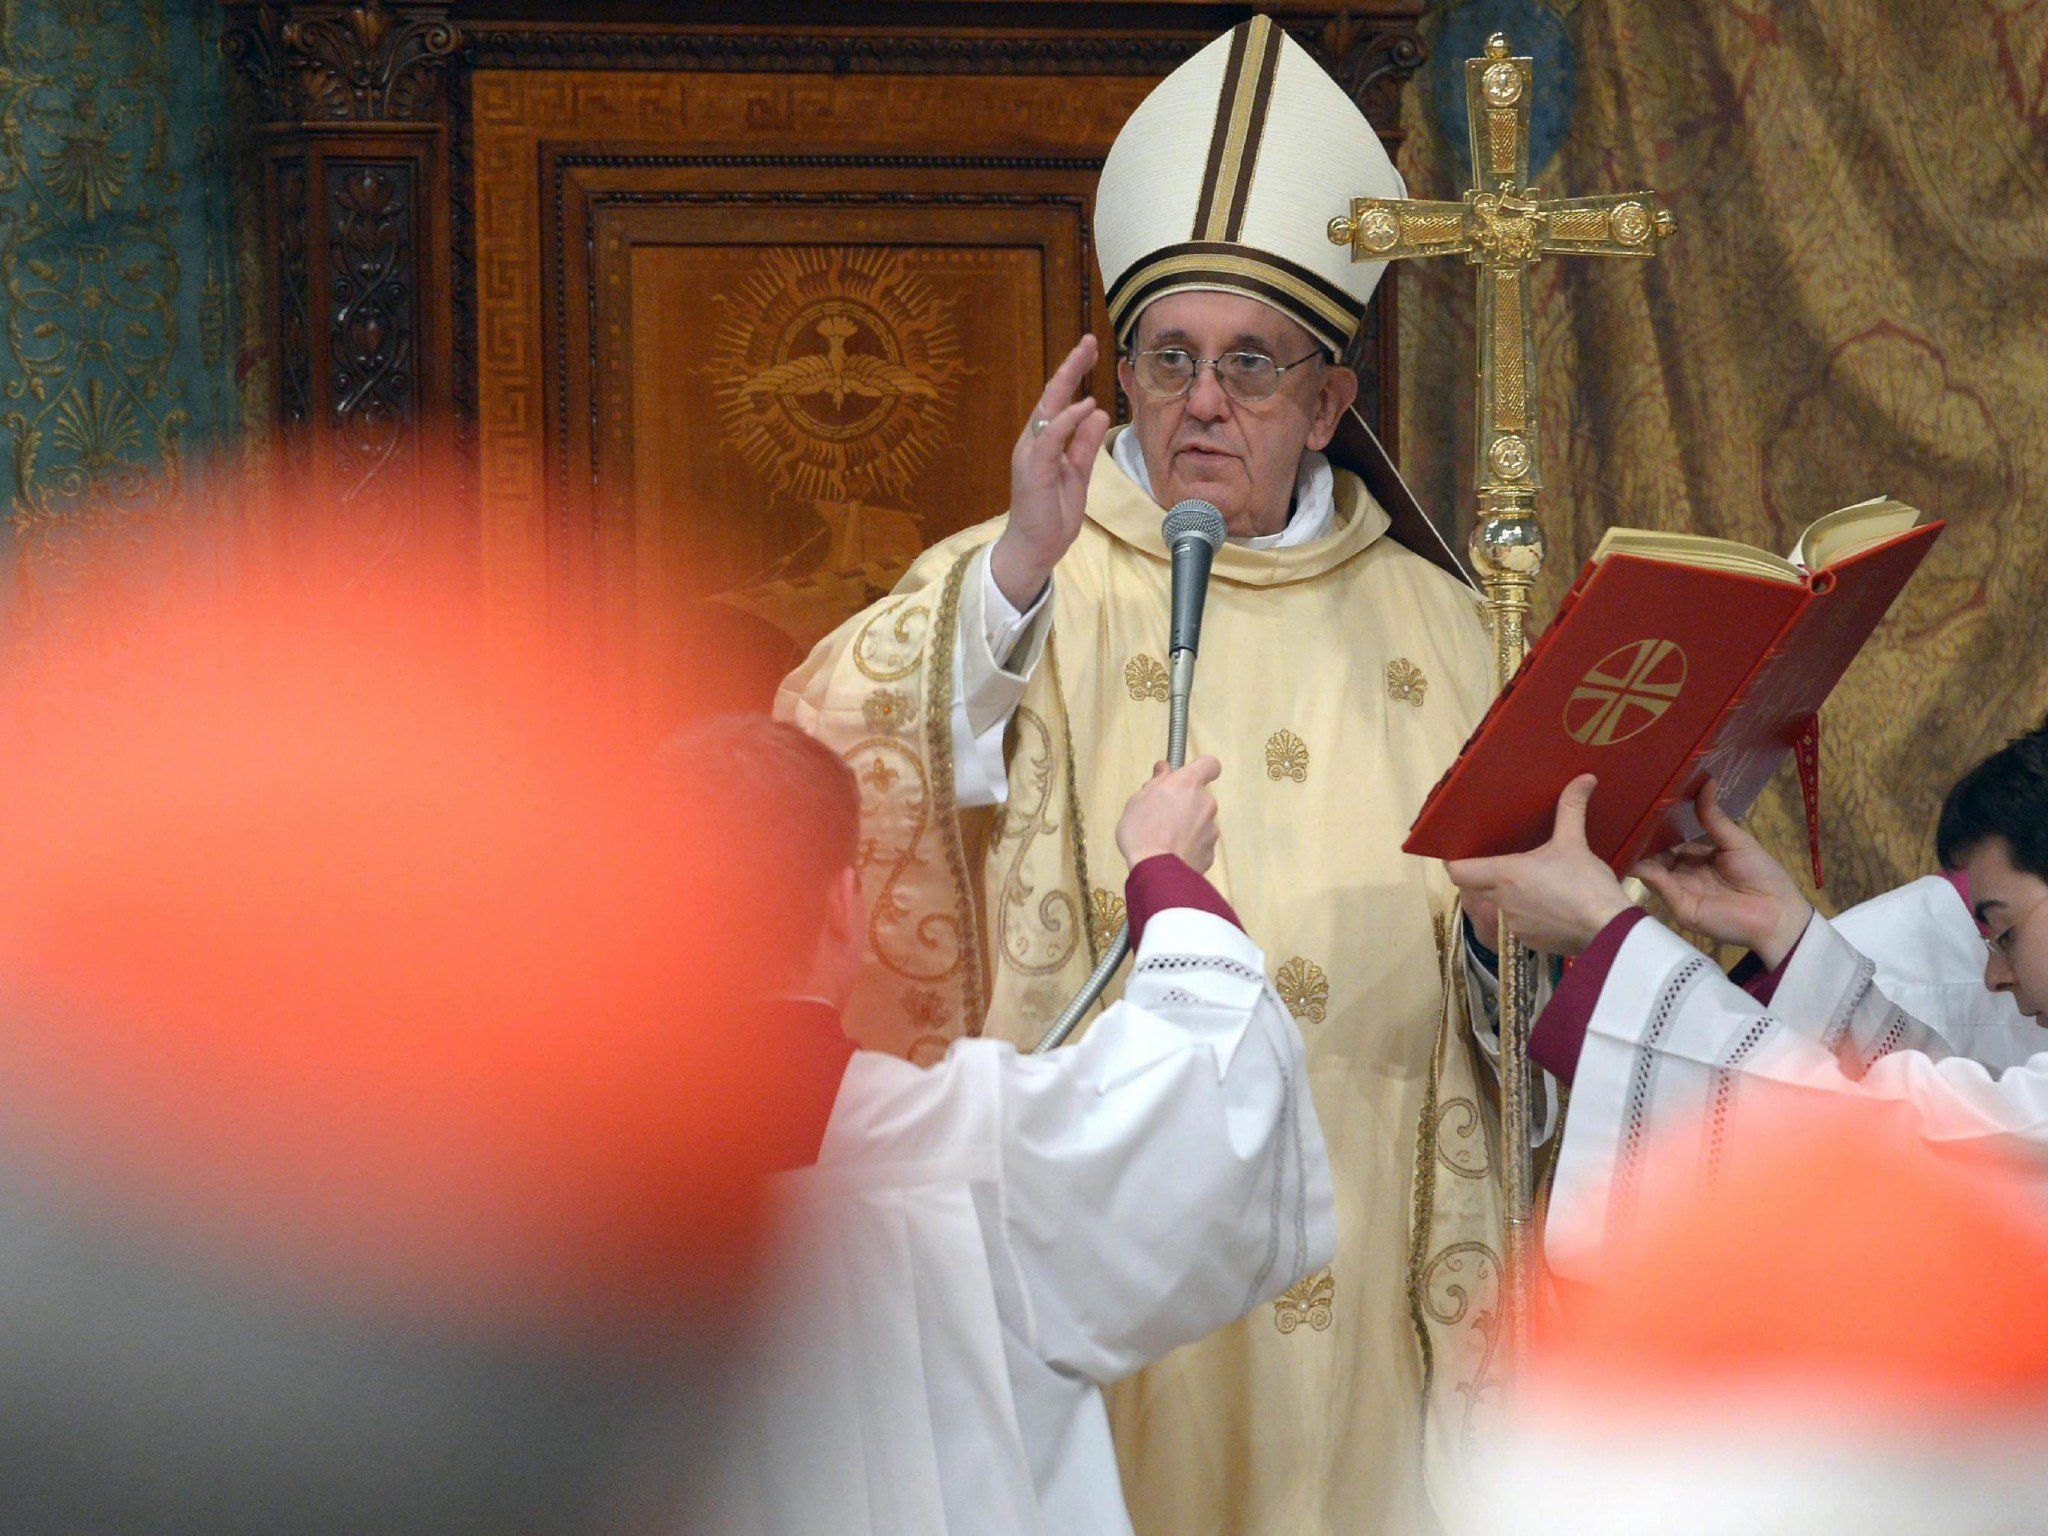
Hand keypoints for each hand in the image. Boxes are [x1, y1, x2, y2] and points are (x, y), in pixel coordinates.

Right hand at [990, 334, 1111, 610]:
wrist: (1035, 549)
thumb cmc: (1052, 516)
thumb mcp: (1078, 474)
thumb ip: (1084, 444)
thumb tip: (1098, 412)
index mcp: (1045, 442)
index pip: (1060, 401)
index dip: (1074, 375)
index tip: (1090, 351)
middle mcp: (1034, 442)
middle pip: (1051, 396)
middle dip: (1070, 367)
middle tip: (1089, 340)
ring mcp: (1030, 454)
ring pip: (1047, 409)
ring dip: (1066, 381)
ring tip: (1084, 357)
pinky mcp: (1033, 469)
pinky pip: (1049, 438)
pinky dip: (1066, 420)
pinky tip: (1083, 405)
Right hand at [1116, 757, 1221, 872]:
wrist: (1157, 872)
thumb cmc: (1142, 832)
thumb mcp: (1138, 800)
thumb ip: (1156, 782)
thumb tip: (1164, 769)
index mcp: (1188, 784)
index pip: (1209, 764)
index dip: (1200, 768)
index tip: (1186, 776)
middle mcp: (1205, 803)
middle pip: (1200, 796)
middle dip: (1185, 803)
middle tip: (1161, 814)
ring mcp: (1211, 829)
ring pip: (1200, 821)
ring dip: (1187, 825)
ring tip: (1163, 839)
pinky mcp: (1210, 852)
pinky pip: (1200, 843)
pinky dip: (1189, 846)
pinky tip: (1171, 853)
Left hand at [1445, 775, 1632, 956]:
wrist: (1608, 929)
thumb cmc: (1587, 885)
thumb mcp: (1575, 843)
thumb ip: (1571, 808)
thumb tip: (1584, 778)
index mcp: (1506, 873)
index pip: (1459, 871)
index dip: (1454, 862)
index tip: (1457, 852)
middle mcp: (1502, 900)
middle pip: (1477, 886)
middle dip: (1486, 874)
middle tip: (1503, 860)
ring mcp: (1514, 925)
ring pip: (1500, 905)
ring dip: (1510, 894)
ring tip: (1534, 883)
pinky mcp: (1528, 941)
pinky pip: (1518, 924)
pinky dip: (1528, 914)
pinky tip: (1549, 906)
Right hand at [1631, 779, 1810, 966]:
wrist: (1778, 913)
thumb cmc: (1763, 875)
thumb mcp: (1737, 841)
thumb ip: (1713, 817)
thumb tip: (1706, 781)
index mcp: (1697, 859)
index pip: (1669, 843)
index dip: (1656, 828)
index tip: (1642, 808)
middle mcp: (1684, 875)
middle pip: (1656, 856)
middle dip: (1642, 840)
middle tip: (1625, 817)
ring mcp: (1680, 891)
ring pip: (1651, 870)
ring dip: (1638, 854)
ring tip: (1622, 833)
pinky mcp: (1681, 907)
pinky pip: (1660, 887)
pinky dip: (1647, 872)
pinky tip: (1636, 857)